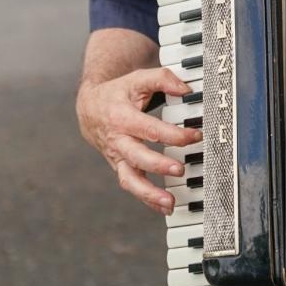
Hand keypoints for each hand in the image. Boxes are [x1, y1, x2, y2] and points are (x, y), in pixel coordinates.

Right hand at [76, 67, 200, 213]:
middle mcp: (118, 141)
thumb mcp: (138, 79)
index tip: (195, 136)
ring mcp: (118, 157)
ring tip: (170, 203)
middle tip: (180, 169)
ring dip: (149, 194)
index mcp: (121, 117)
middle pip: (137, 156)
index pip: (149, 128)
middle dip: (158, 165)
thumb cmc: (118, 93)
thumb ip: (163, 79)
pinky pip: (132, 186)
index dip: (173, 134)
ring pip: (129, 179)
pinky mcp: (120, 167)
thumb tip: (186, 89)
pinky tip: (166, 207)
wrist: (90, 108)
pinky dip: (148, 199)